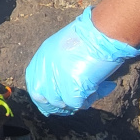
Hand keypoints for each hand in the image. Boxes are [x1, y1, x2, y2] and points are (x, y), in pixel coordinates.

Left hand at [25, 6, 139, 115]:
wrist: (101, 33)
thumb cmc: (89, 35)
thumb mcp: (64, 47)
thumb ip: (58, 64)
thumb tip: (63, 83)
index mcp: (42, 59)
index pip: (34, 87)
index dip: (44, 99)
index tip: (55, 105)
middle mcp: (45, 71)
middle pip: (46, 99)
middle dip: (60, 106)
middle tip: (76, 106)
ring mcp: (56, 82)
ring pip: (64, 104)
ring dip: (80, 100)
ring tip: (97, 87)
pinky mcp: (72, 90)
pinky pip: (79, 104)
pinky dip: (93, 97)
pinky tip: (105, 86)